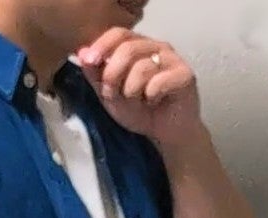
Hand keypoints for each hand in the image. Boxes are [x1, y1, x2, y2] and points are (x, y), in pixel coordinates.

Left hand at [74, 29, 204, 147]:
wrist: (166, 133)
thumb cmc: (140, 111)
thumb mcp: (110, 95)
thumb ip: (96, 75)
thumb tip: (82, 53)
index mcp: (138, 46)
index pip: (119, 33)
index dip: (102, 45)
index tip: (89, 61)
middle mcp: (156, 47)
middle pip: (128, 48)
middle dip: (113, 74)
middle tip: (111, 94)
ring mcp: (172, 59)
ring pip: (142, 67)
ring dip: (131, 90)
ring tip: (137, 101)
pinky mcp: (185, 75)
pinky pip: (159, 82)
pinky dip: (151, 97)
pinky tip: (154, 102)